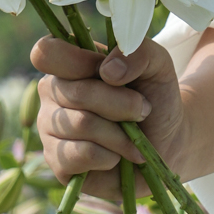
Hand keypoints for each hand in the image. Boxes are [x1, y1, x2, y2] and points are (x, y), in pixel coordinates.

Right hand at [31, 37, 187, 199]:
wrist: (166, 145)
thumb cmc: (155, 100)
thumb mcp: (157, 65)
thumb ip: (138, 51)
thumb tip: (108, 71)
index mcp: (67, 63)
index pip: (47, 52)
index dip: (79, 62)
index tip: (112, 74)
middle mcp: (52, 94)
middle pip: (77, 93)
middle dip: (122, 104)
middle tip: (143, 110)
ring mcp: (49, 129)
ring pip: (82, 124)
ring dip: (120, 134)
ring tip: (134, 139)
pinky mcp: (57, 162)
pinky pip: (82, 154)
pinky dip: (111, 156)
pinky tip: (116, 157)